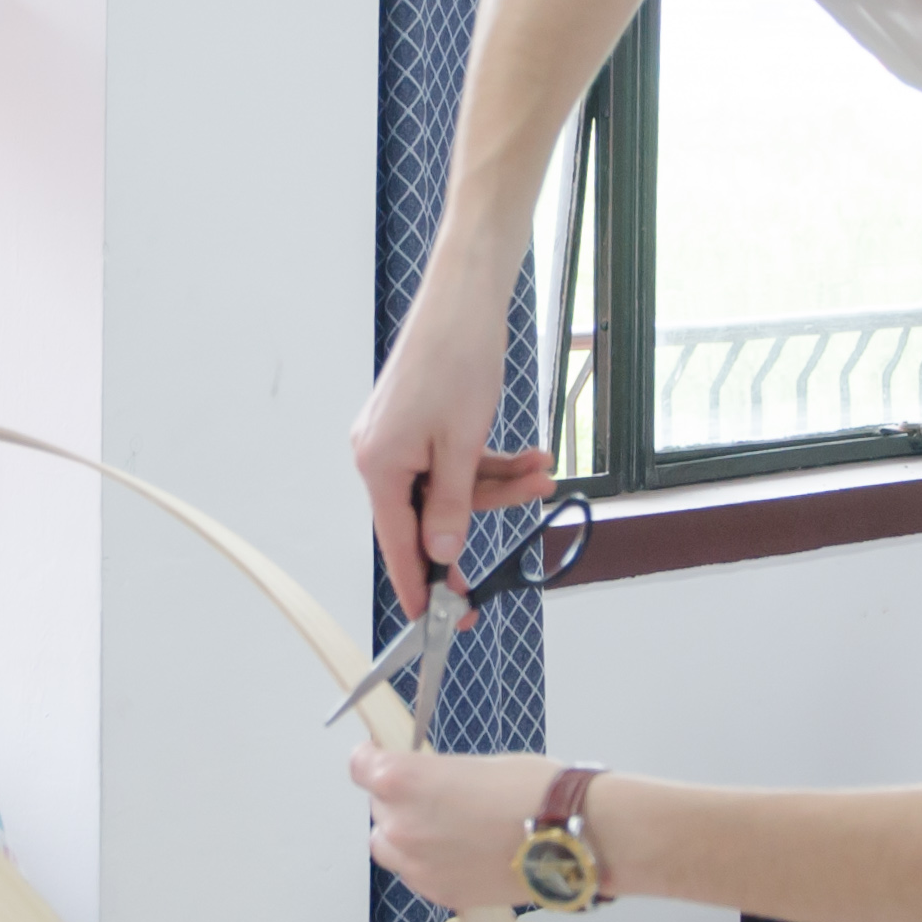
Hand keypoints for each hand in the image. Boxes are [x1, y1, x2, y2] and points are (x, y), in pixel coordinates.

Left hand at [349, 742, 556, 912]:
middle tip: (436, 797)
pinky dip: (430, 864)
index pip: (360, 766)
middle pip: (379, 808)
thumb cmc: (533, 792)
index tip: (379, 757)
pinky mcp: (439, 893)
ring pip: (391, 847)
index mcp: (402, 780)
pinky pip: (417, 874)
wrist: (568, 836)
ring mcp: (417, 864)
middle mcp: (400, 824)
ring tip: (448, 829)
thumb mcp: (473, 764)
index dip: (371, 759)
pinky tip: (463, 853)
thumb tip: (420, 780)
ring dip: (408, 836)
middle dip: (400, 800)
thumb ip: (432, 774)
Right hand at [352, 270, 556, 623]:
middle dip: (482, 519)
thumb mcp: (461, 445)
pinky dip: (489, 464)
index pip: (398, 545)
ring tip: (542, 474)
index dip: (420, 587)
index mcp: (379, 466)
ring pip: (449, 486)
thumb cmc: (457, 362)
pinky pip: (452, 460)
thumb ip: (450, 505)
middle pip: (428, 515)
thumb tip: (442, 552)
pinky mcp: (418, 423)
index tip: (438, 622)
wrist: (464, 299)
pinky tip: (530, 457)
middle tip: (505, 564)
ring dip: (499, 486)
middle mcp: (379, 455)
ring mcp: (398, 439)